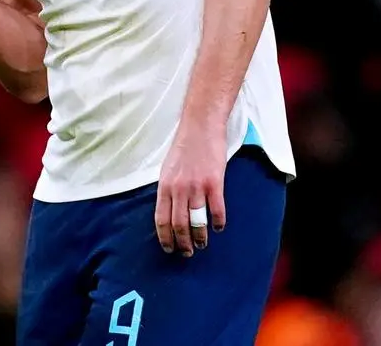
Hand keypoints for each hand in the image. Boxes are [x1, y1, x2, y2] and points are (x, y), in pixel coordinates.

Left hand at [155, 122, 227, 257]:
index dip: (165, 237)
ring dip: (200, 237)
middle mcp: (178, 189)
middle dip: (183, 243)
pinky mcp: (214, 183)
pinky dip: (218, 222)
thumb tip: (168, 210)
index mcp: (164, 186)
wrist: (200, 128)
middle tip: (187, 253)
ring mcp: (196, 186)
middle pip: (179, 224)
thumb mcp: (167, 169)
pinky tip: (219, 227)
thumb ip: (168, 189)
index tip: (168, 249)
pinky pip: (217, 210)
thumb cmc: (183, 148)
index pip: (161, 218)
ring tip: (202, 245)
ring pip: (197, 221)